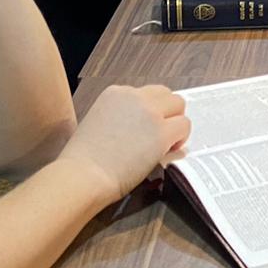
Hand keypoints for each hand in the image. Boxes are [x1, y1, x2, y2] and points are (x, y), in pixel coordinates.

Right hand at [59, 84, 190, 202]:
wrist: (83, 174)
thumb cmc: (84, 160)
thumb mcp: (99, 124)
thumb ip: (121, 118)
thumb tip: (142, 129)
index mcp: (115, 93)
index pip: (146, 94)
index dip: (151, 112)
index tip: (147, 128)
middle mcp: (133, 96)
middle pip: (166, 95)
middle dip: (167, 113)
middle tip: (161, 134)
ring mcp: (149, 112)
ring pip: (179, 105)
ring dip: (176, 123)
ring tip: (165, 144)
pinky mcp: (161, 131)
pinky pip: (184, 126)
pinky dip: (180, 139)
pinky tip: (167, 152)